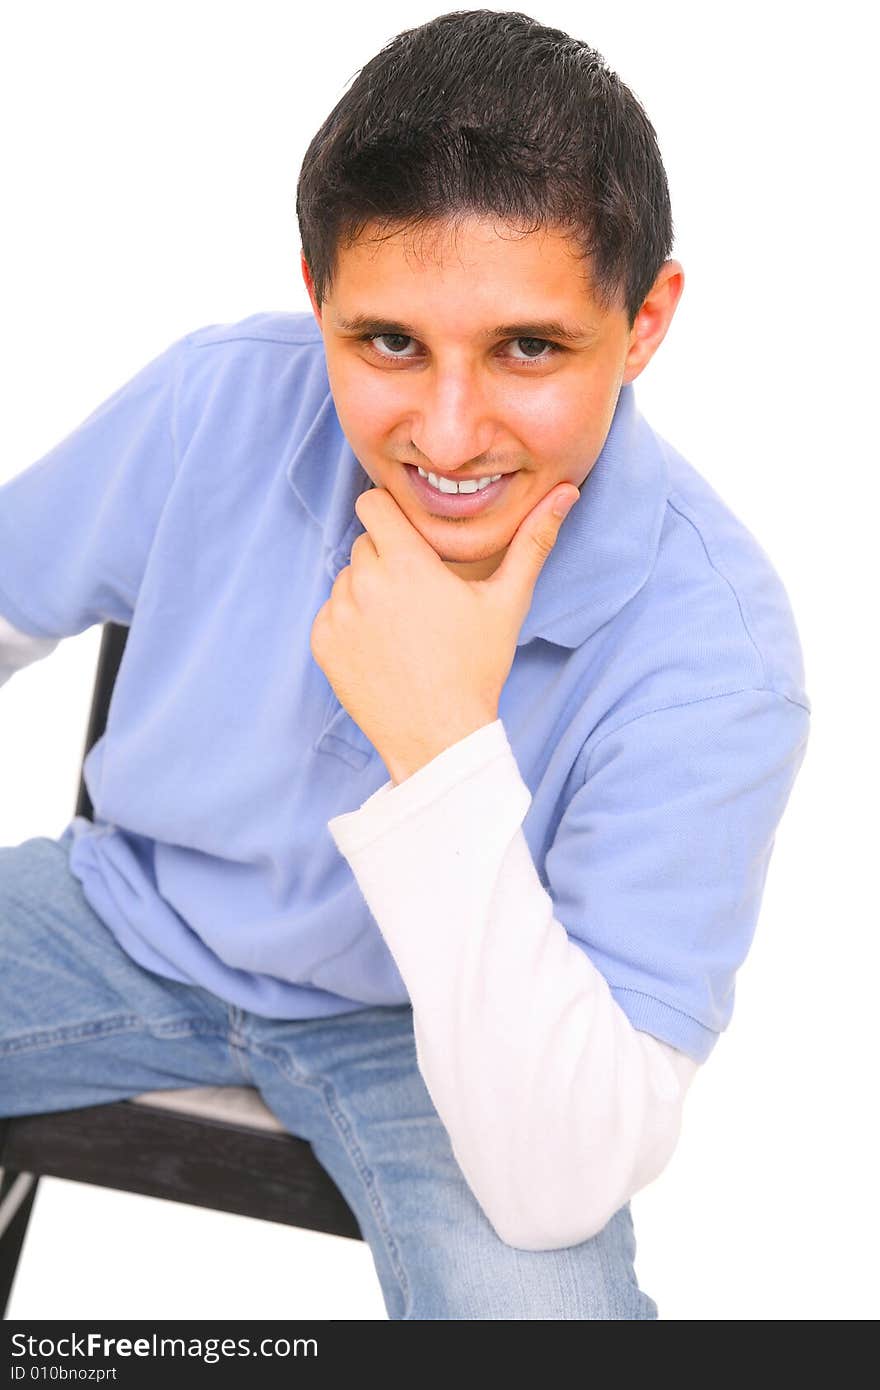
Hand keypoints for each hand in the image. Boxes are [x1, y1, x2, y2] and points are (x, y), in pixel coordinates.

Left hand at [310, 482, 578, 782]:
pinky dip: (350, 624)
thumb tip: (566, 493)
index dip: (389, 514)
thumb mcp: (508, 602)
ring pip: (347, 578)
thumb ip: (533, 542)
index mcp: (408, 563)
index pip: (373, 504)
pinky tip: (383, 648)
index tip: (407, 534)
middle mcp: (366, 582)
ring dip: (368, 591)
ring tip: (403, 627)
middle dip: (388, 558)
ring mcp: (340, 614)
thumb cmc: (477, 668)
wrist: (439, 736)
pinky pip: (331, 613)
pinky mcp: (323, 643)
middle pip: (365, 543)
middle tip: (418, 595)